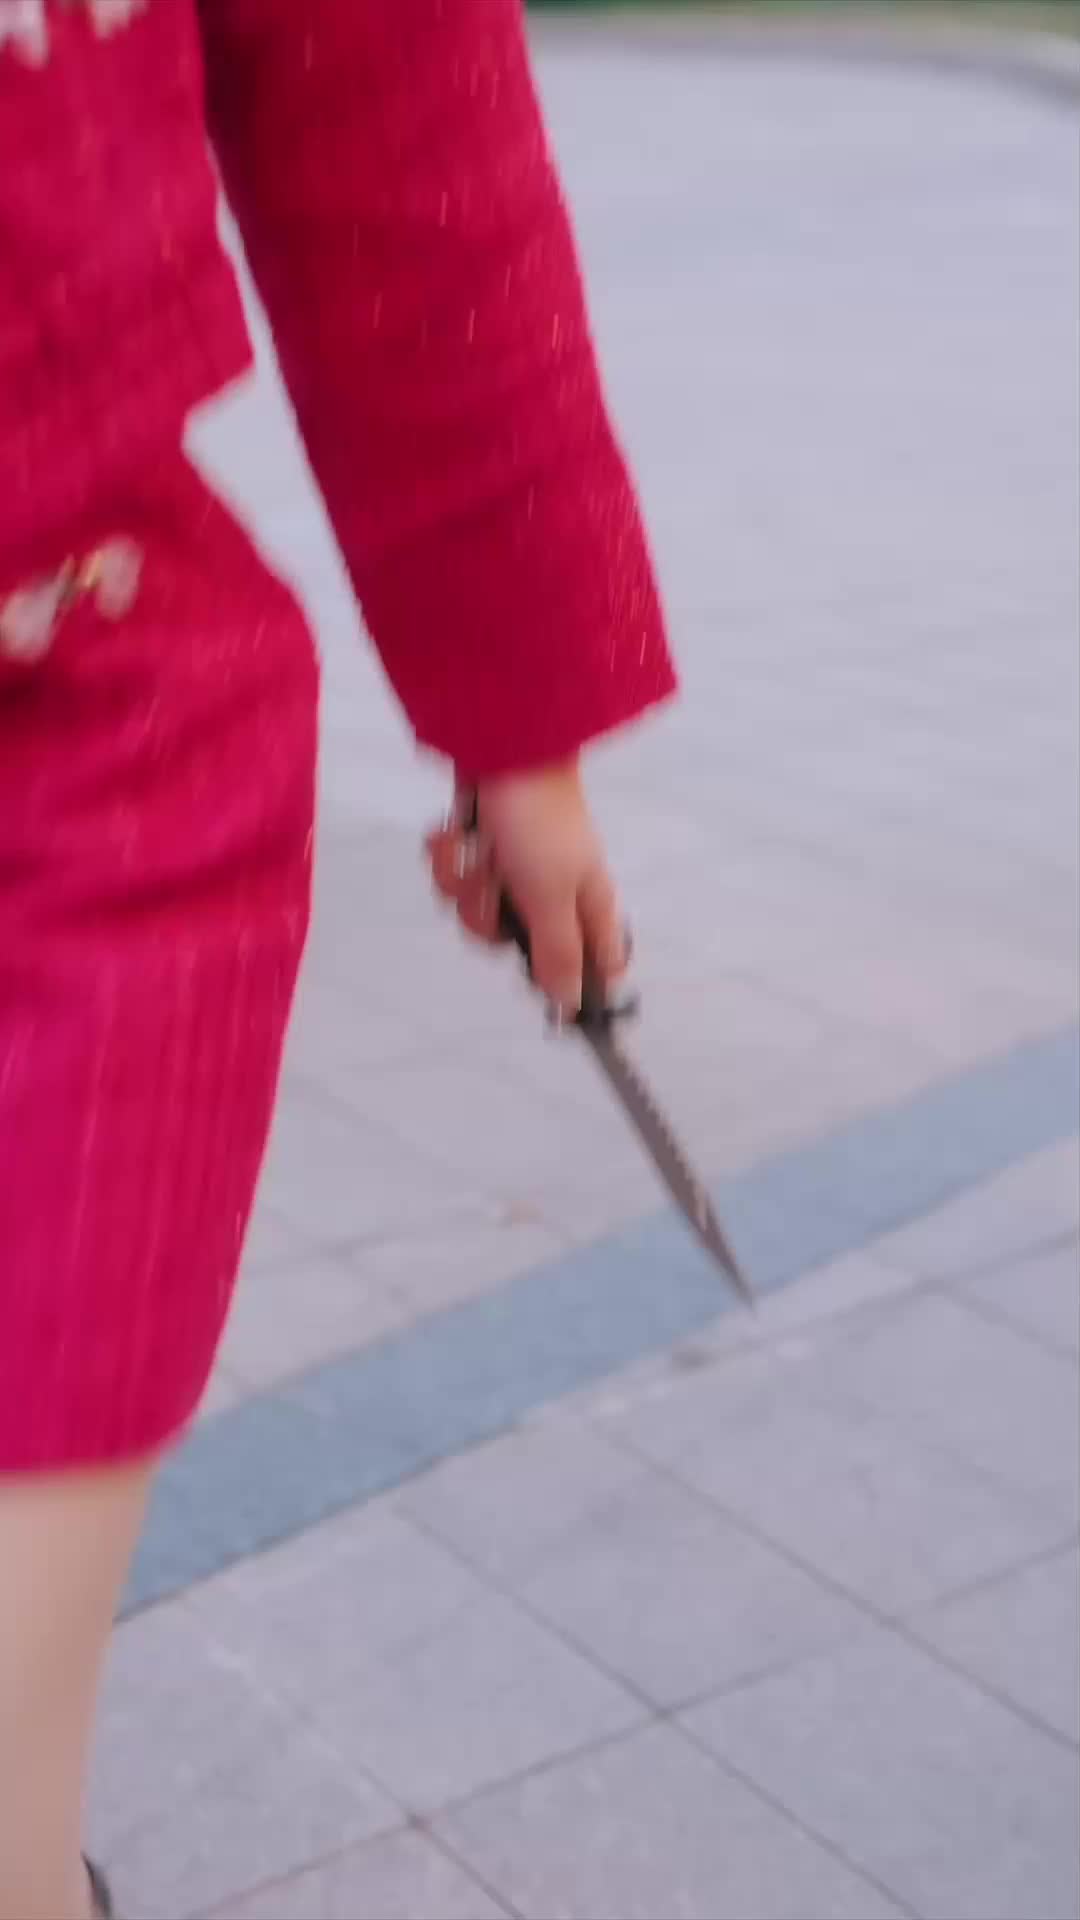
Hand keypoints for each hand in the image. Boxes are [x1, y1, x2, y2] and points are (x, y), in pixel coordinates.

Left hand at [426, 761, 628, 1012]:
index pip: (596, 966)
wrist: (501, 744)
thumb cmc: (537, 819)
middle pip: (514, 945)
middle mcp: (553, 890)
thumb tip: (571, 1005)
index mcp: (587, 904)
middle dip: (489, 918)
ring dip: (463, 879)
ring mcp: (514, 868)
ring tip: (474, 846)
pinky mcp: (482, 845)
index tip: (543, 991)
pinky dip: (450, 853)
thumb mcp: (551, 895)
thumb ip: (559, 953)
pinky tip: (458, 830)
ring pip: (474, 909)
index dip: (570, 984)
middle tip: (496, 888)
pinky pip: (454, 874)